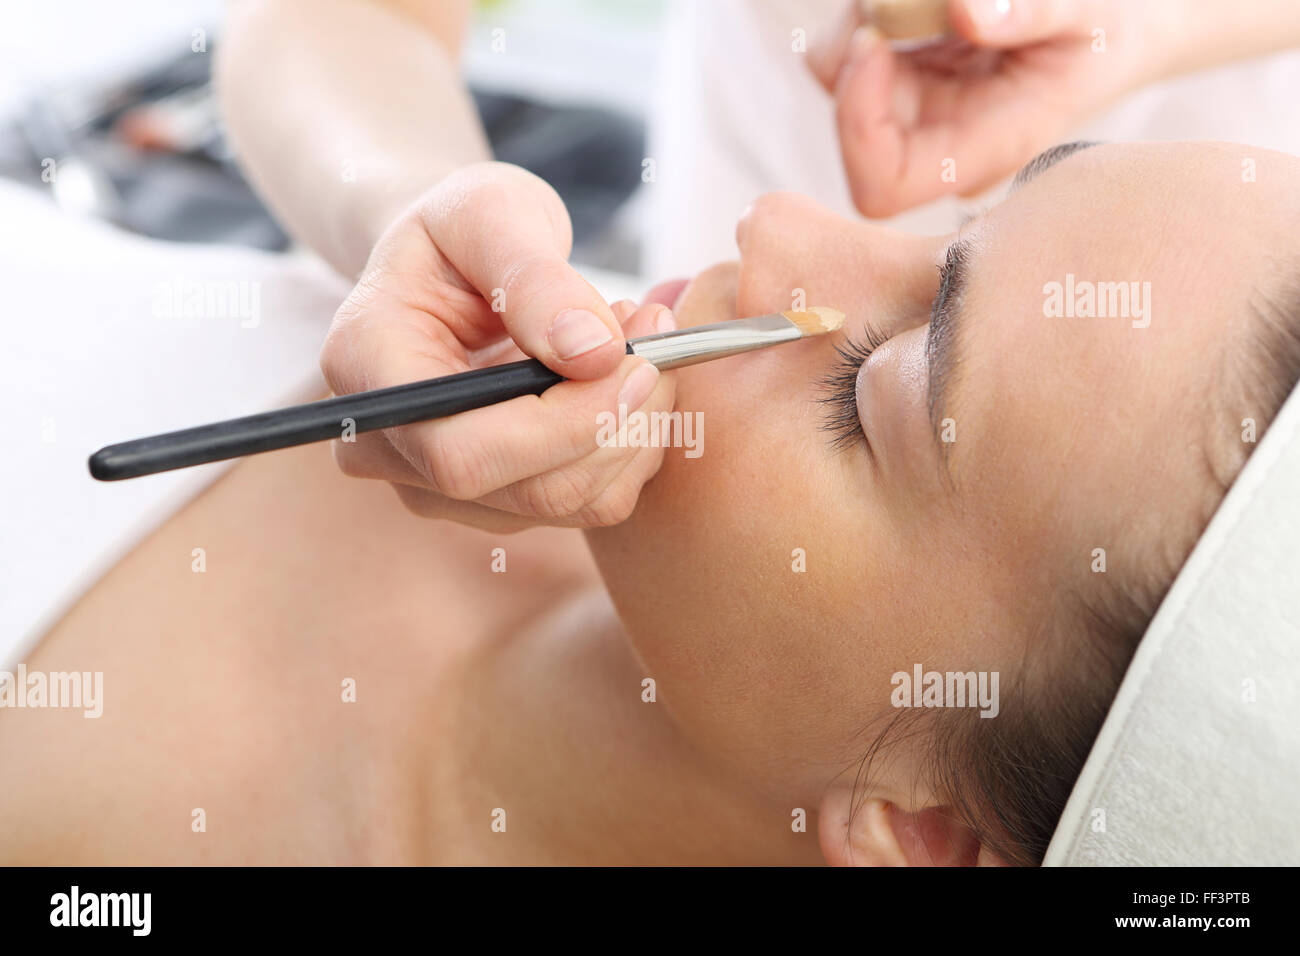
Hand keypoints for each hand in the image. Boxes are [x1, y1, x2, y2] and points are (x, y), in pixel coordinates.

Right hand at [319, 161, 676, 531]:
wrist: (452, 260)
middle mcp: (387, 448)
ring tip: (641, 341)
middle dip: (615, 421)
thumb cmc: (463, 226)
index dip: (565, 424)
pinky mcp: (493, 498)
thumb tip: (593, 353)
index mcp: (366, 367)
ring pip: (568, 503)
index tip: (636, 360)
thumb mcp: (491, 211)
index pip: (463, 453)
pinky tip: (626, 379)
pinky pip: (587, 500)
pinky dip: (631, 444)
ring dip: (634, 428)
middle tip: (657, 335)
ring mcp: (437, 486)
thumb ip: (534, 277)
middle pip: (525, 491)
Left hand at [809, 0, 1166, 216]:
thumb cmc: (1106, 32)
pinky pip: (852, 50)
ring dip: (863, 20)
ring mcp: (918, 114)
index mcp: (982, 152)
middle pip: (851, 127)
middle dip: (857, 52)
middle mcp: (938, 144)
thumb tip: (964, 12)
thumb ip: (1032, 12)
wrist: (1113, 34)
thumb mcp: (1087, 13)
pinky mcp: (905, 82)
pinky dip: (870, 12)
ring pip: (841, 78)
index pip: (882, 186)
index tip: (873, 45)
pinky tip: (921, 1)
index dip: (857, 126)